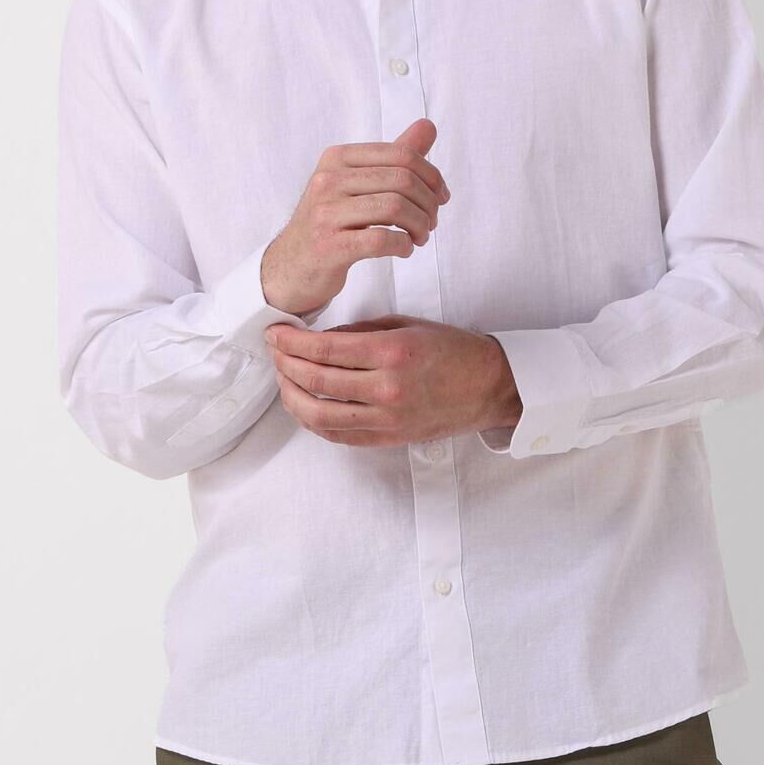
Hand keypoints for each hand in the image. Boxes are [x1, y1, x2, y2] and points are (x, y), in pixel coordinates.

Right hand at [260, 118, 449, 317]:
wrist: (292, 265)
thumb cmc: (332, 222)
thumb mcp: (358, 183)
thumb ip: (394, 156)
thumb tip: (428, 126)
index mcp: (337, 158)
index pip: (401, 155)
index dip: (432, 176)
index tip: (441, 198)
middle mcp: (328, 179)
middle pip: (402, 180)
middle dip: (428, 204)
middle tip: (431, 223)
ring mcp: (326, 213)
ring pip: (395, 207)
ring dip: (420, 226)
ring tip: (420, 238)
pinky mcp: (329, 246)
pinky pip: (380, 240)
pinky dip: (403, 246)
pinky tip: (404, 249)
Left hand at [266, 313, 522, 446]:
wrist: (489, 386)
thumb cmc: (451, 350)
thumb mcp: (406, 326)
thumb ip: (360, 333)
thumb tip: (318, 339)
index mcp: (392, 352)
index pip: (324, 349)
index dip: (291, 341)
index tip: (274, 333)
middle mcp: (387, 388)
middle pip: (315, 380)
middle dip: (285, 364)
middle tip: (274, 352)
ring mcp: (387, 418)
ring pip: (319, 414)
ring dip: (292, 397)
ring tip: (283, 381)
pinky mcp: (388, 438)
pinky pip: (339, 435)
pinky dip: (314, 421)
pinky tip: (304, 405)